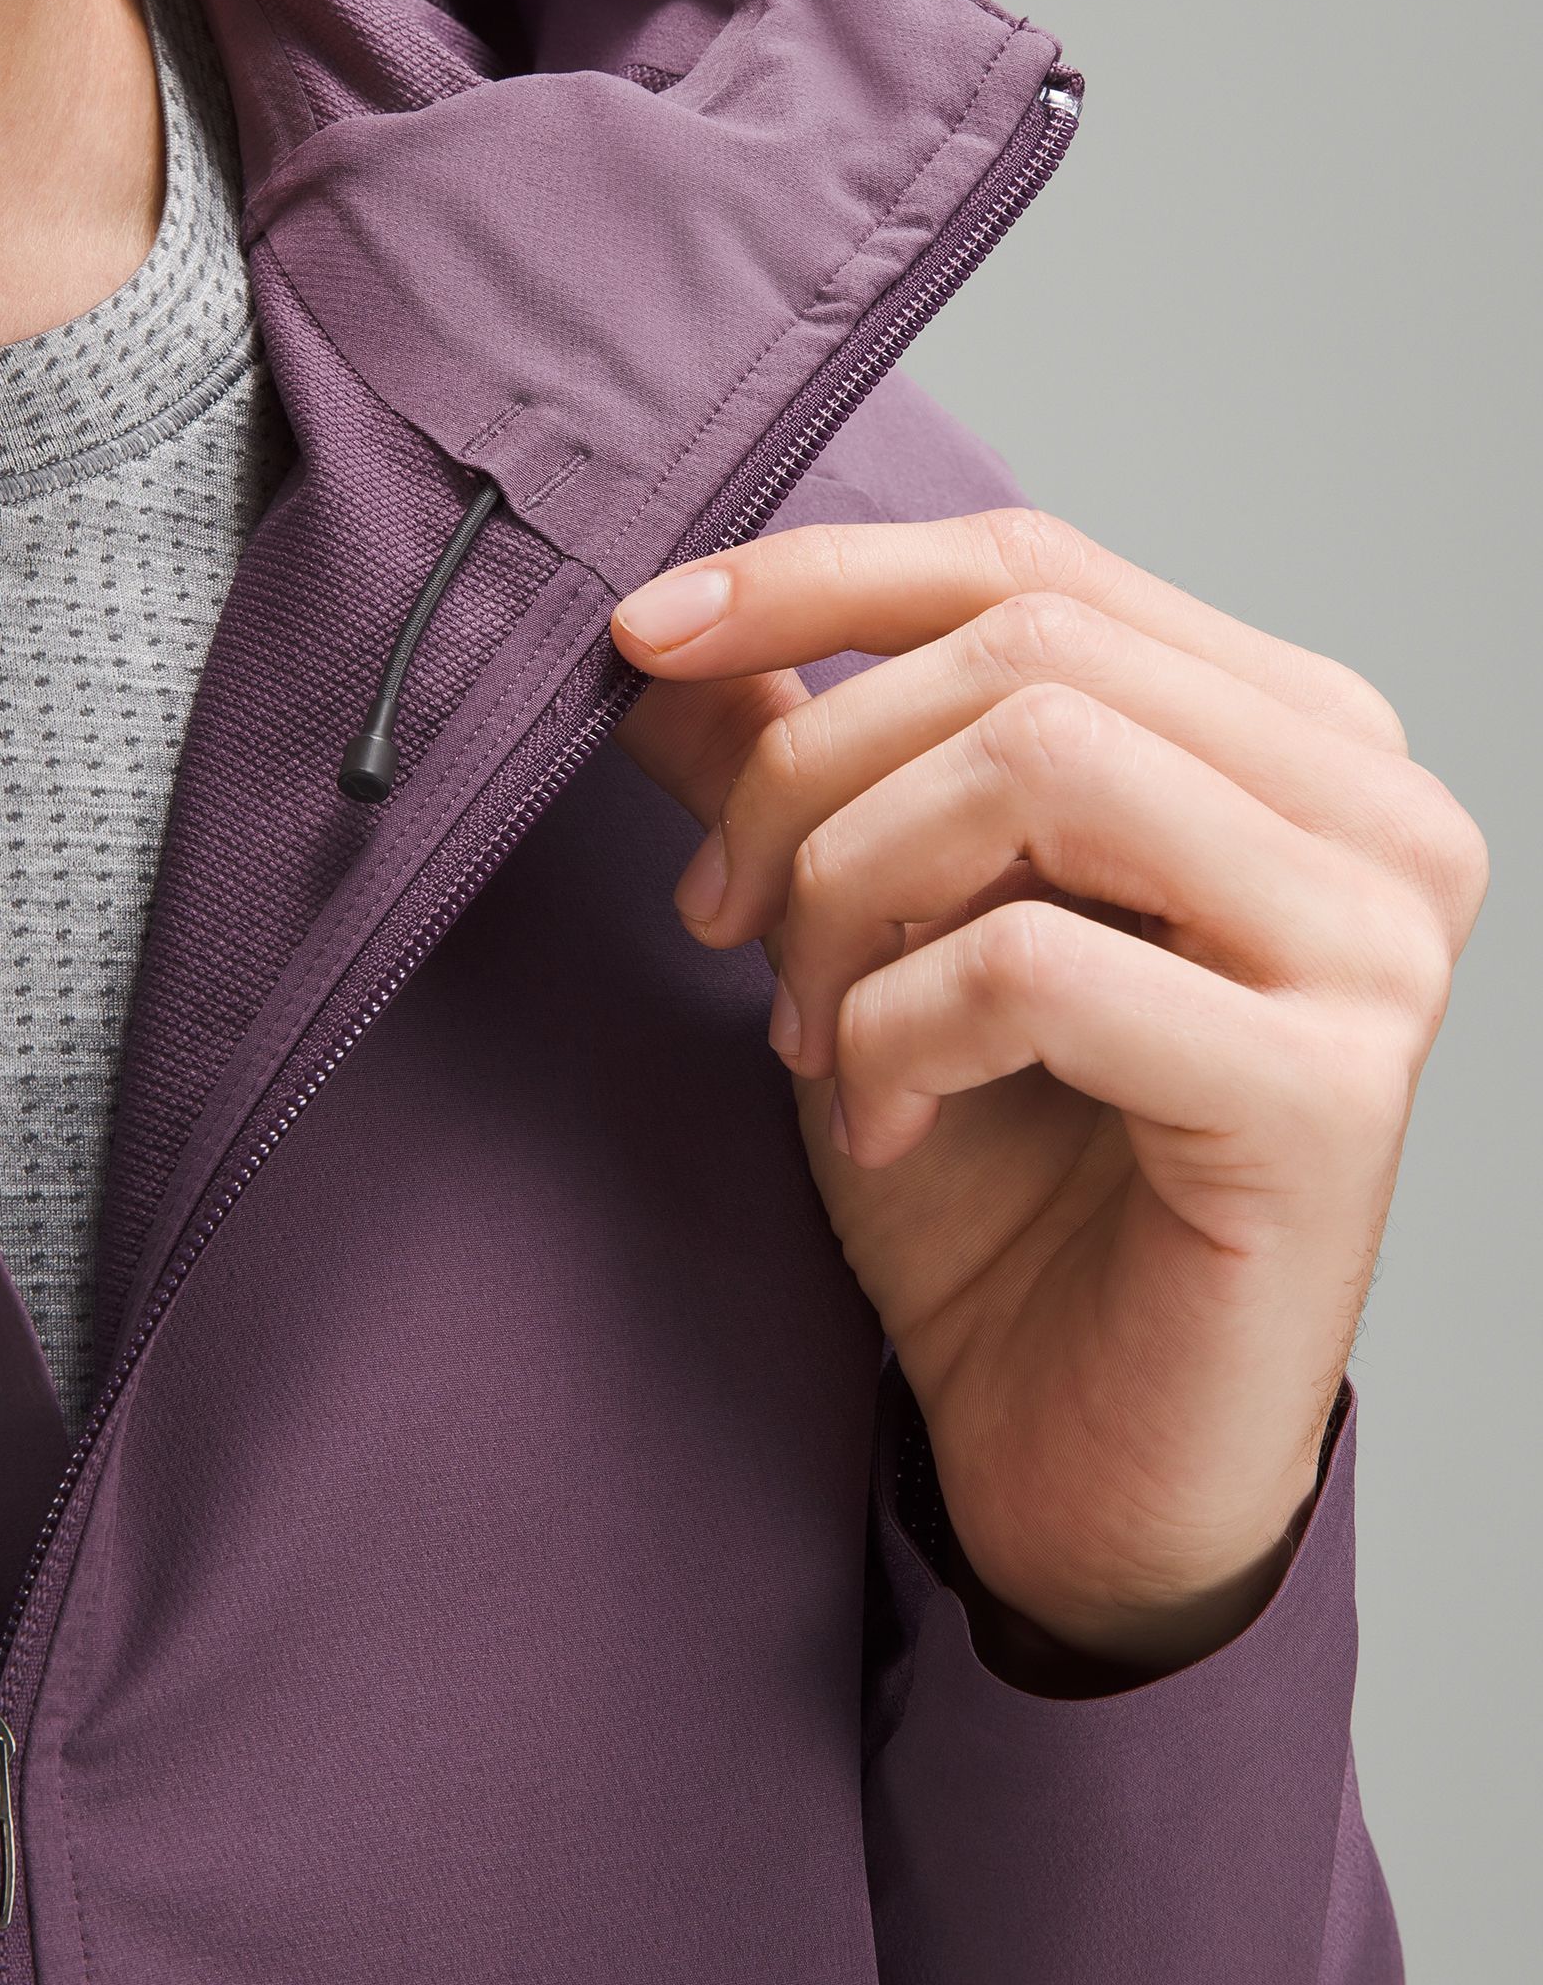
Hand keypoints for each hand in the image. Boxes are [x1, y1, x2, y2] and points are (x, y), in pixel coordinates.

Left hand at [610, 509, 1486, 1672]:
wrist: (1075, 1446)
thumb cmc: (996, 1185)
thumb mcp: (863, 936)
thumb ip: (796, 771)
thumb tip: (664, 645)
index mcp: (1284, 738)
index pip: (1036, 566)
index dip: (816, 578)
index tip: (640, 635)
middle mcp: (1368, 810)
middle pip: (1025, 648)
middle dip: (809, 775)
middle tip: (720, 918)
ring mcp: (1371, 944)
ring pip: (1037, 764)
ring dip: (847, 895)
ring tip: (807, 1032)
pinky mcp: (1325, 1091)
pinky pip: (1035, 964)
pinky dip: (895, 1032)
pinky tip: (881, 1122)